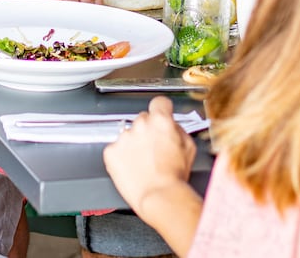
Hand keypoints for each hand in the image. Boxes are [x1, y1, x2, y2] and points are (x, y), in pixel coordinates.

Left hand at [103, 97, 195, 212]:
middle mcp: (141, 125)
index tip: (160, 114)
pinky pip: (115, 149)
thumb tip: (171, 126)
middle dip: (148, 131)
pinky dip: (121, 157)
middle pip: (143, 120)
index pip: (159, 103)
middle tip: (154, 149)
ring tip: (143, 163)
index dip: (161, 109)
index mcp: (161, 121)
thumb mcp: (189, 147)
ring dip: (134, 144)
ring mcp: (124, 137)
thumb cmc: (174, 177)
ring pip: (128, 135)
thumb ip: (178, 129)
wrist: (159, 196)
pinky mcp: (111, 152)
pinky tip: (131, 167)